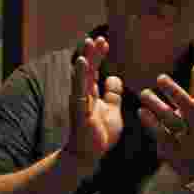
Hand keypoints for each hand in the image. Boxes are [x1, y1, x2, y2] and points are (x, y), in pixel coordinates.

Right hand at [64, 37, 123, 166]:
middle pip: (87, 69)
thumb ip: (113, 95)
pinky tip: (82, 63)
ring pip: (81, 76)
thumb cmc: (100, 134)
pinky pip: (79, 89)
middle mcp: (83, 94)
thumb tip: (113, 77)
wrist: (89, 155)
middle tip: (98, 37)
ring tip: (88, 43)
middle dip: (92, 53)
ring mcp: (80, 101)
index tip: (104, 42)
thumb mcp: (112, 110)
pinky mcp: (79, 109)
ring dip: (85, 59)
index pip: (94, 70)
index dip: (98, 56)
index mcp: (91, 94)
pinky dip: (80, 75)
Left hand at [138, 60, 193, 182]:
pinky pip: (162, 136)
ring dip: (158, 107)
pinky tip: (141, 112)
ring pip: (173, 122)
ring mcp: (186, 139)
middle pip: (189, 107)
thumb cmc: (192, 127)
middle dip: (175, 92)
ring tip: (144, 93)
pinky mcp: (173, 151)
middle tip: (160, 77)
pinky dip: (151, 124)